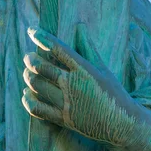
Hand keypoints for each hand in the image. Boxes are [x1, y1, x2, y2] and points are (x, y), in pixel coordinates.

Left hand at [22, 25, 150, 150]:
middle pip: (42, 68)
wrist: (122, 125)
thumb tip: (80, 26)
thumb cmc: (113, 93)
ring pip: (37, 85)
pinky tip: (27, 93)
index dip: (42, 38)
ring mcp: (68, 103)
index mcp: (84, 70)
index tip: (31, 31)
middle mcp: (73, 85)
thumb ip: (88, 47)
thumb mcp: (102, 68)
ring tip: (28, 72)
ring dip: (28, 76)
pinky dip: (28, 100)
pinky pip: (38, 109)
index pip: (58, 49)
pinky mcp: (63, 119)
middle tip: (28, 56)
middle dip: (30, 59)